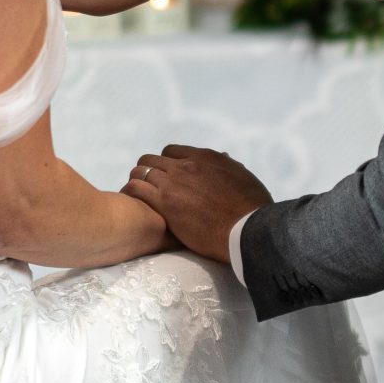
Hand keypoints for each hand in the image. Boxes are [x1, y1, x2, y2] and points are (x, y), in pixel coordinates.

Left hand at [124, 146, 272, 262]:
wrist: (247, 230)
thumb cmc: (253, 210)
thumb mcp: (245, 179)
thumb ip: (231, 168)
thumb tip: (226, 159)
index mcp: (206, 158)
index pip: (172, 151)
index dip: (165, 164)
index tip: (165, 178)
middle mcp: (187, 165)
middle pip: (152, 160)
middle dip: (147, 172)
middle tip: (147, 188)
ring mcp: (175, 182)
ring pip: (140, 171)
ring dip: (136, 182)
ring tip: (136, 196)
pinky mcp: (165, 202)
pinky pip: (136, 188)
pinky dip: (130, 193)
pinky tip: (130, 202)